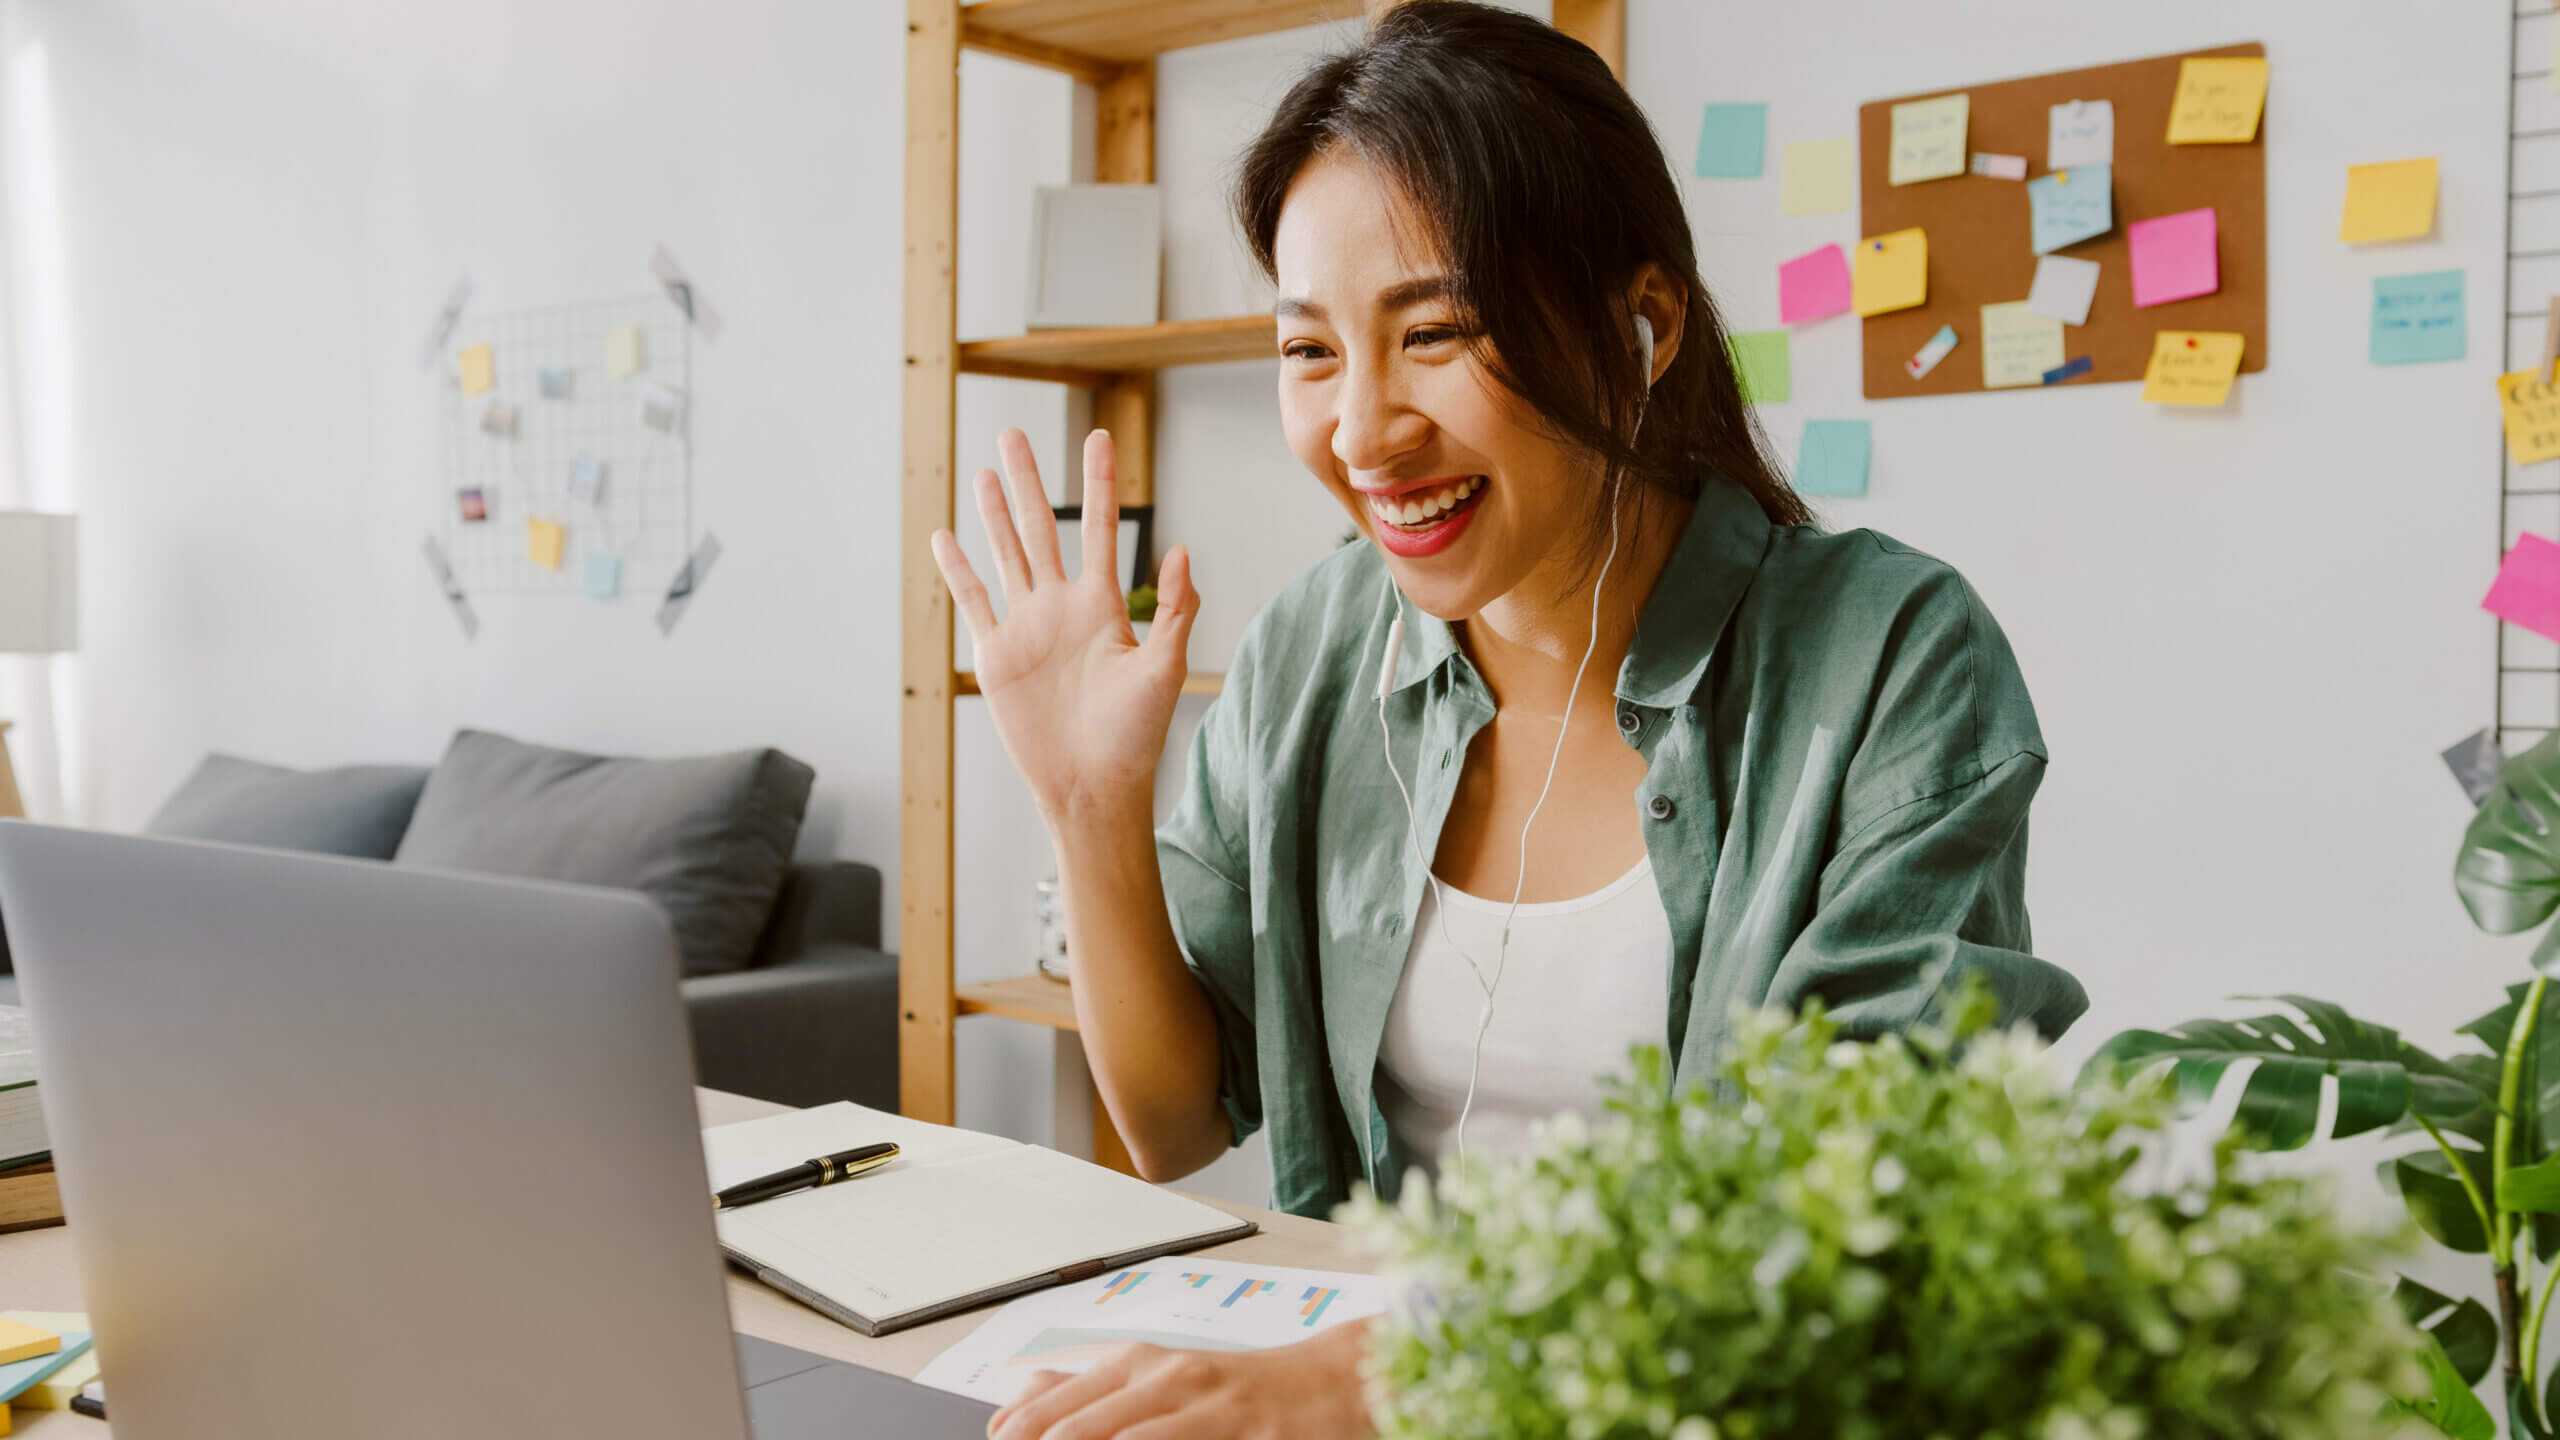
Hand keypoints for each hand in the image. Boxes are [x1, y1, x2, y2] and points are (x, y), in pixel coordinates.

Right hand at [932, 428, 1198, 824]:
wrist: (1093, 785)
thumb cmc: (1135, 734)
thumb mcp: (1165, 669)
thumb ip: (1176, 610)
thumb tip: (1183, 549)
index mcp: (1102, 605)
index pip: (1099, 528)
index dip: (1100, 482)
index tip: (1099, 436)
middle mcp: (1060, 607)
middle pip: (1040, 528)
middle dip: (1028, 481)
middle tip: (1014, 434)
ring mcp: (1025, 628)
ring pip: (1005, 555)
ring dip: (993, 514)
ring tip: (983, 471)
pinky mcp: (996, 656)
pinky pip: (973, 602)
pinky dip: (958, 570)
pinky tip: (944, 536)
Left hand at [985, 1321, 1374, 1438]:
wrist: (1329, 1383)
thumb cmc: (1235, 1388)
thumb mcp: (1158, 1376)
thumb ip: (1086, 1389)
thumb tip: (1014, 1404)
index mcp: (1137, 1362)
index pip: (1049, 1409)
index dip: (1014, 1437)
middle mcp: (1167, 1379)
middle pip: (1076, 1430)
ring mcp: (1208, 1410)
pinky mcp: (1248, 1437)